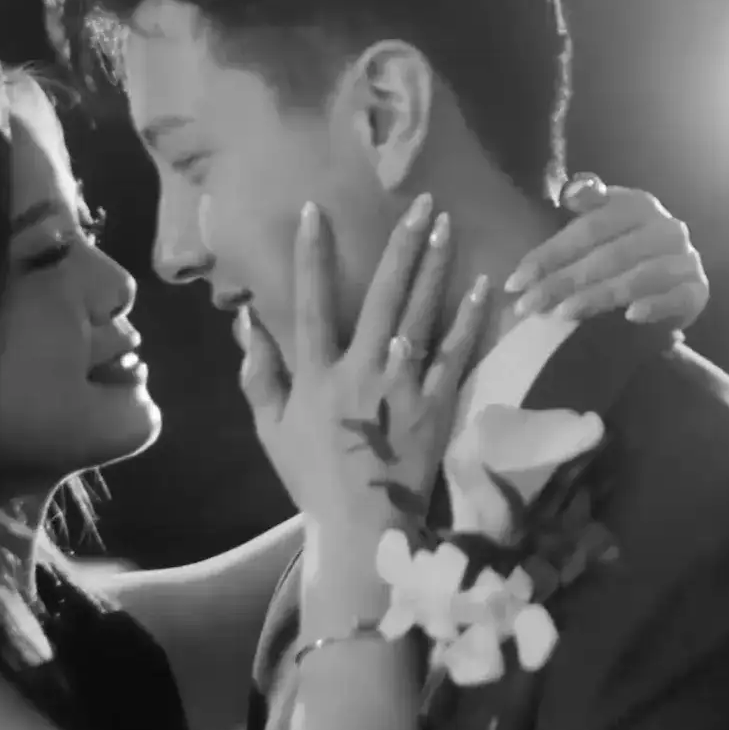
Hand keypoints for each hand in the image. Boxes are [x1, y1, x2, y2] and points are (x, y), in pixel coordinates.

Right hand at [247, 195, 500, 545]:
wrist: (362, 527)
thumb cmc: (312, 476)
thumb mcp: (271, 428)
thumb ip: (259, 374)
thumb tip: (245, 320)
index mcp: (317, 375)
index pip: (311, 302)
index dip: (311, 255)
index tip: (316, 210)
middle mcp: (361, 371)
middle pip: (382, 297)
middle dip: (400, 246)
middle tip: (419, 202)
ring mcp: (403, 387)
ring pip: (421, 315)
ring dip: (434, 267)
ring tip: (446, 224)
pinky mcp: (436, 405)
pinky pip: (454, 354)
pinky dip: (468, 319)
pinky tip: (482, 284)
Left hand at [503, 175, 710, 327]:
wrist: (674, 280)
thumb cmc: (626, 250)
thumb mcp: (604, 223)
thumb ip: (586, 205)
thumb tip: (572, 190)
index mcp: (638, 204)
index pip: (589, 228)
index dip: (550, 254)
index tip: (516, 281)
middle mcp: (666, 228)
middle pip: (608, 256)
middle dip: (563, 282)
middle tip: (529, 306)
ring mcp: (686, 259)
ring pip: (637, 278)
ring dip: (597, 297)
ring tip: (562, 314)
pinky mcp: (698, 290)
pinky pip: (676, 298)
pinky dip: (653, 306)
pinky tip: (629, 317)